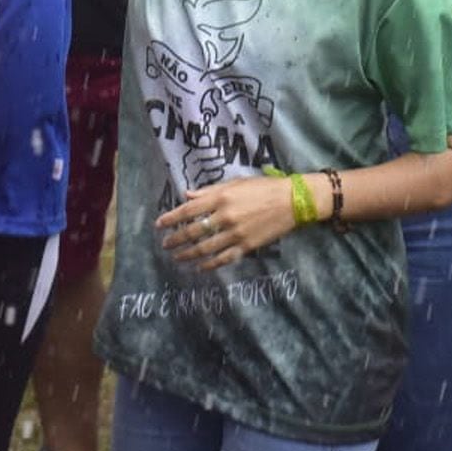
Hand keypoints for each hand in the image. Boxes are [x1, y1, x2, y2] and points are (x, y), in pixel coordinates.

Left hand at [157, 174, 300, 270]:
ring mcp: (235, 233)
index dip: (171, 218)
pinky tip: (200, 267)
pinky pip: (223, 258)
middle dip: (176, 239)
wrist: (292, 201)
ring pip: (205, 248)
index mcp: (221, 197)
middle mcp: (225, 216)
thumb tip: (187, 195)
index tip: (159, 225)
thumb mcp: (235, 183)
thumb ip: (210, 190)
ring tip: (177, 257)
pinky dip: (209, 265)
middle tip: (165, 245)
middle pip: (193, 231)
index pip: (189, 209)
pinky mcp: (246, 246)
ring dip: (188, 254)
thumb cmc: (263, 187)